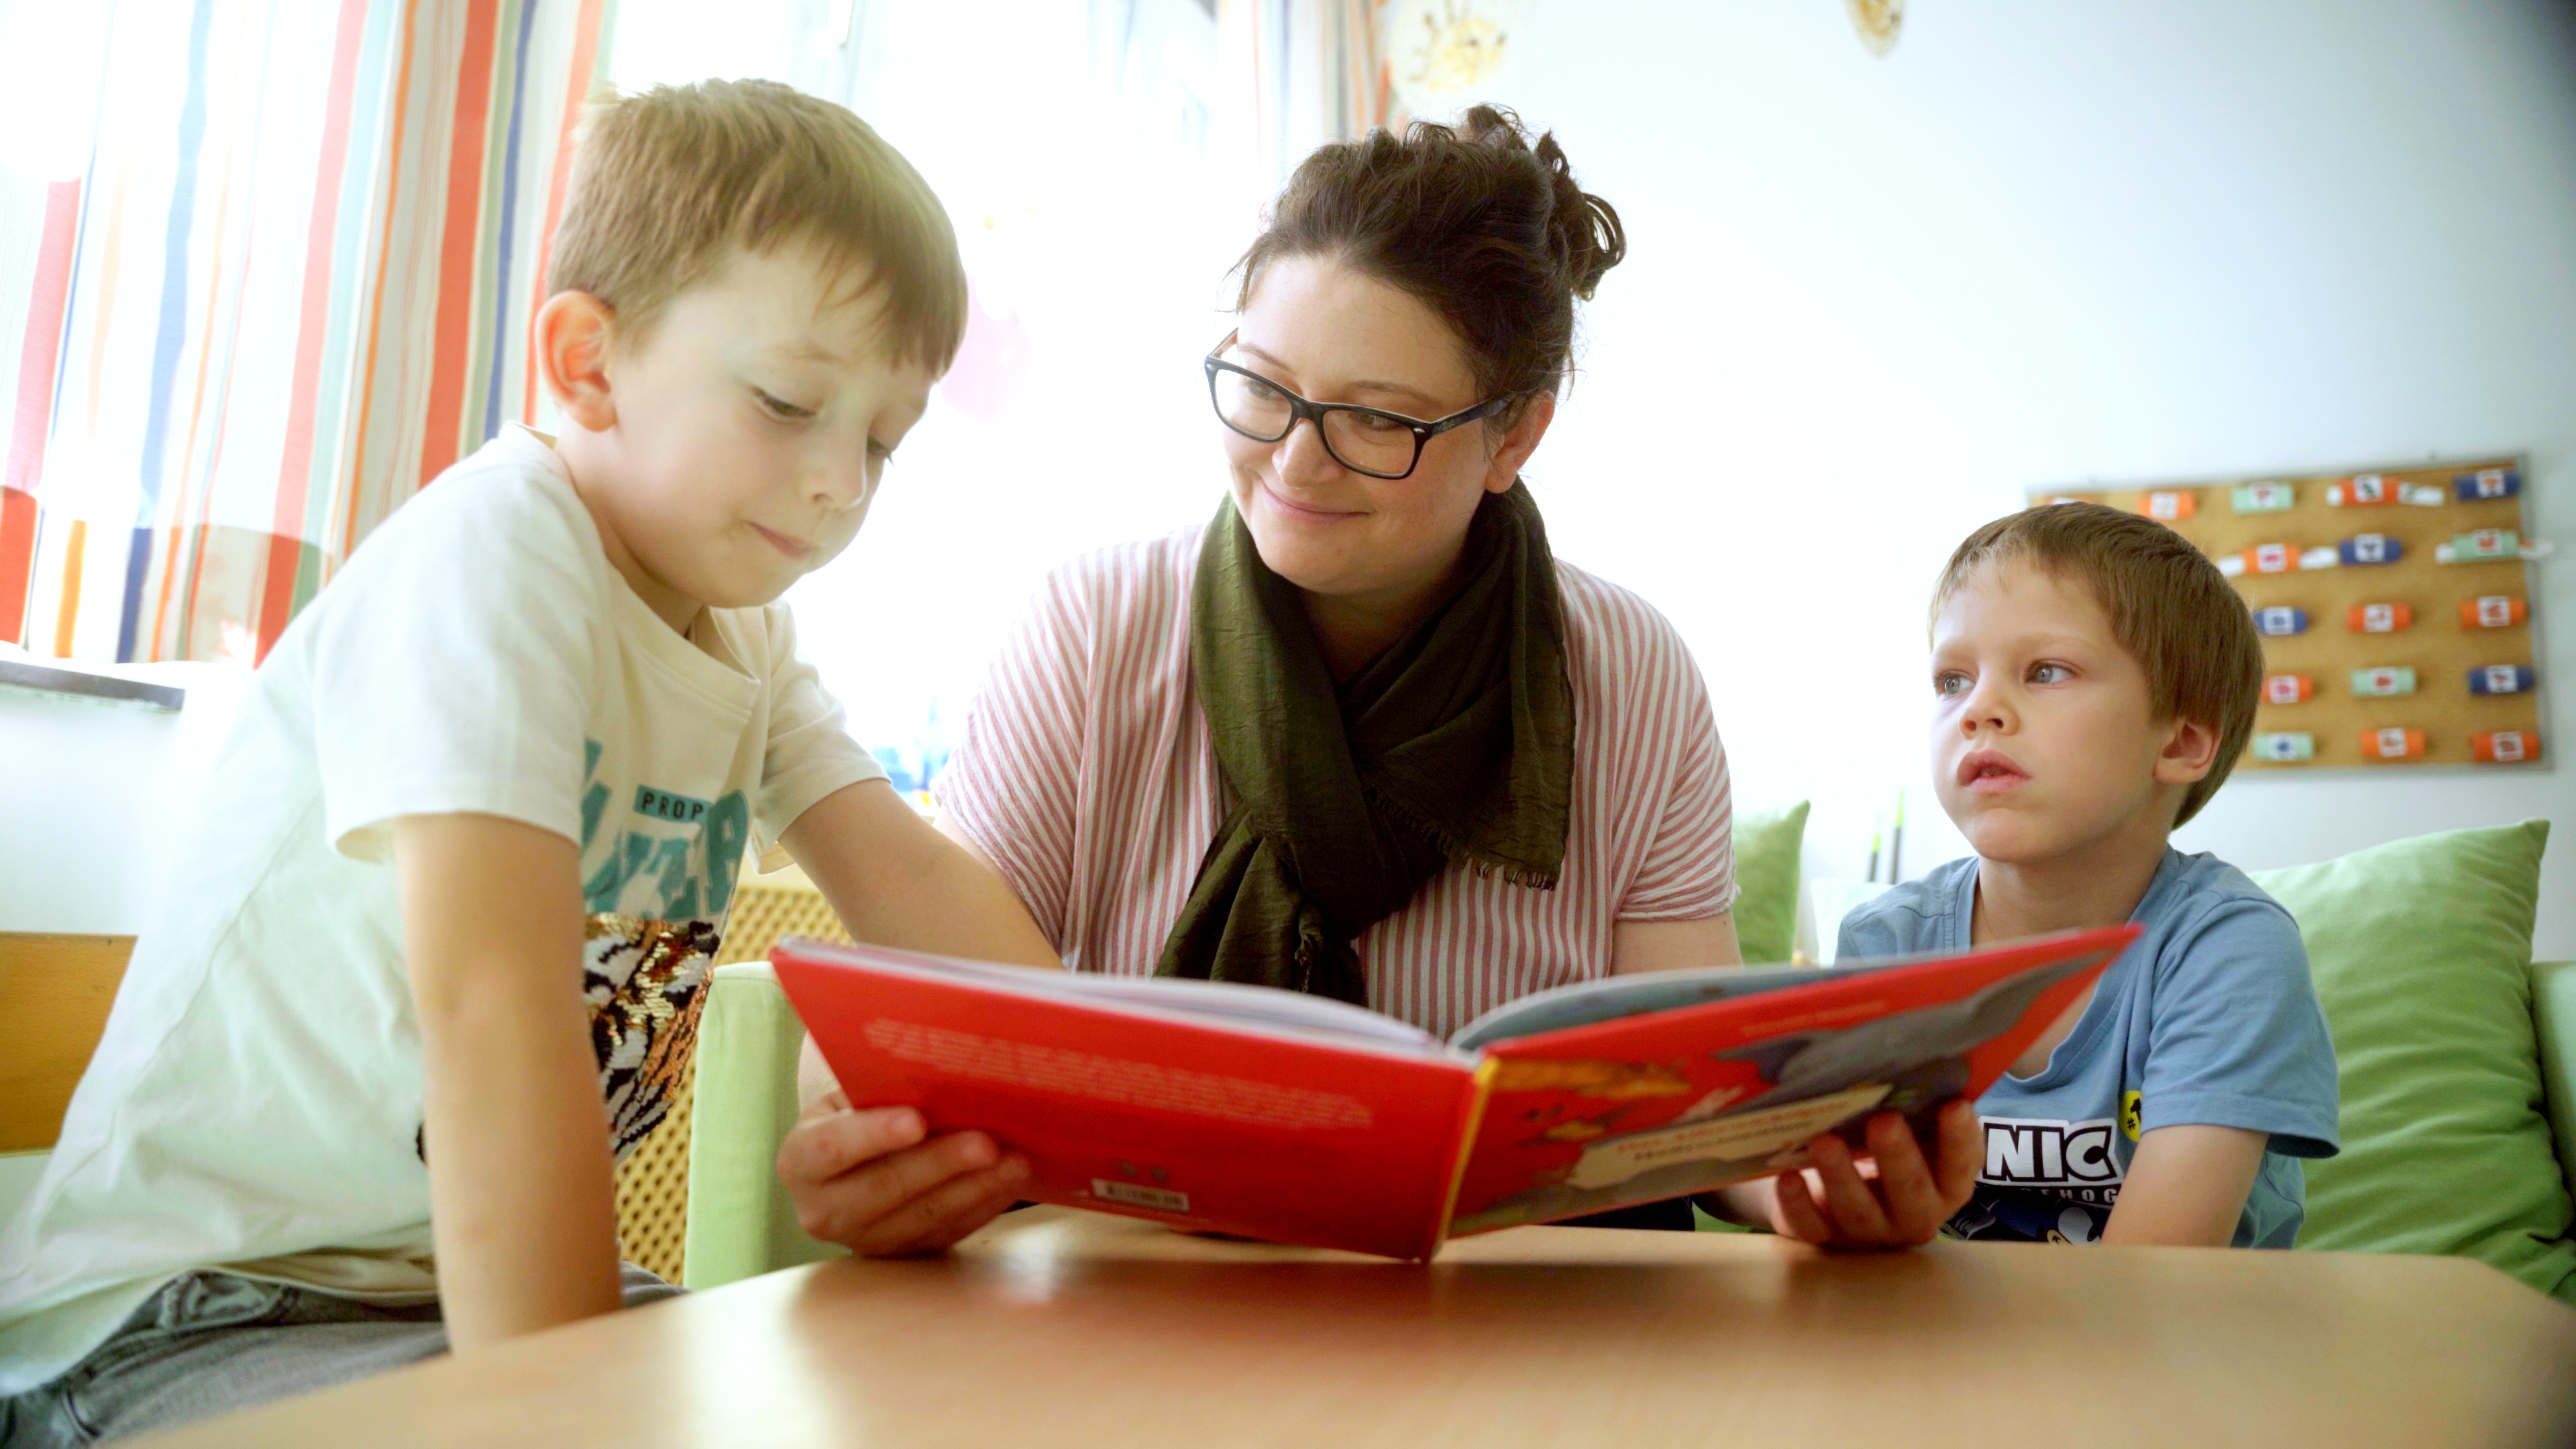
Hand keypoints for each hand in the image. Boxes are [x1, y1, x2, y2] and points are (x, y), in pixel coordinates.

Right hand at [776, 1091, 1031, 1255]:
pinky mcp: (902, 1255)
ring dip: (975, 1188)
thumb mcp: (851, 1095)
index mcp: (800, 1160)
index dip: (875, 1134)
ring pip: (923, 1216)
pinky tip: (1010, 1182)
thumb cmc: (856, 1112)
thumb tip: (941, 1074)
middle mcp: (823, 1210)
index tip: (918, 1120)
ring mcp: (863, 1240)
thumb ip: (880, 1089)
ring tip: (1015, 1161)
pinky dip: (983, 1206)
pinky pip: (948, 1232)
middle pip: (886, 1187)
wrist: (852, 1161)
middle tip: (987, 1142)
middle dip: (941, 1163)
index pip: (833, 1148)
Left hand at [1765, 1100, 1980, 1248]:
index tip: (1955, 1104)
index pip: (1961, 1166)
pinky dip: (1798, 1204)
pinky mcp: (1827, 1238)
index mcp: (1943, 1186)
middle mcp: (1913, 1214)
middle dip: (1897, 1156)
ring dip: (1841, 1176)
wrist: (1833, 1193)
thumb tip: (1920, 1059)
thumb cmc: (1881, 1149)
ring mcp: (1870, 1232)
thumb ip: (1919, 1109)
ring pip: (1859, 1211)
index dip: (1961, 1139)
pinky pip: (1812, 1227)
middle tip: (1884, 1120)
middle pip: (1911, 1192)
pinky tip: (1787, 1177)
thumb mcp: (1907, 1132)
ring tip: (1824, 1141)